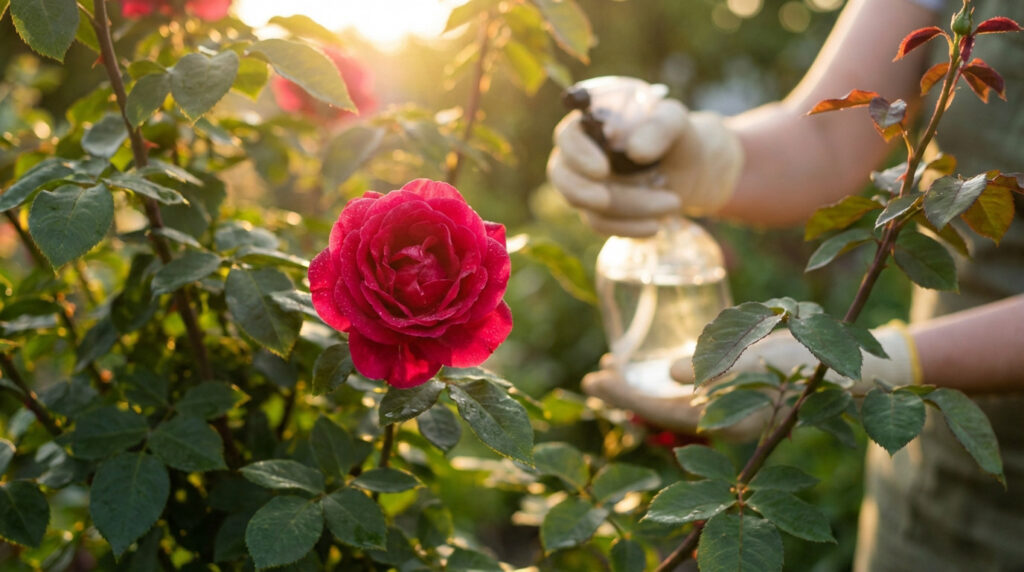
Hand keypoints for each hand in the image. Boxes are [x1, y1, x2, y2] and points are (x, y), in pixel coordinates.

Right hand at [547, 97, 743, 236]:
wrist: (692, 168)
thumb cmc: (677, 136)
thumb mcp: (676, 122)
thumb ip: (659, 127)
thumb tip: (635, 151)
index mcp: (592, 121)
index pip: (568, 136)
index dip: (577, 154)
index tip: (602, 170)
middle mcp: (581, 152)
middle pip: (561, 175)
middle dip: (581, 191)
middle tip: (604, 200)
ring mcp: (587, 184)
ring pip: (588, 205)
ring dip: (628, 209)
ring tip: (673, 203)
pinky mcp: (599, 210)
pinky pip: (601, 224)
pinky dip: (627, 228)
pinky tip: (656, 227)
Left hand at [582, 322, 920, 441]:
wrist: (852, 366)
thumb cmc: (810, 358)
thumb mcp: (763, 355)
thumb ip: (717, 367)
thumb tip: (669, 376)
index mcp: (729, 420)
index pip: (662, 412)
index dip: (625, 397)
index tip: (594, 378)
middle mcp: (724, 424)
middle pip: (659, 415)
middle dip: (624, 397)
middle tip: (592, 375)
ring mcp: (728, 415)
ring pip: (670, 410)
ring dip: (640, 393)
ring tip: (613, 369)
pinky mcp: (733, 401)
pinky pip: (687, 402)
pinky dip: (662, 388)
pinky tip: (648, 370)